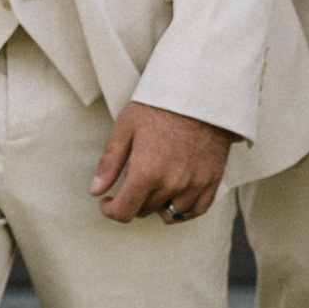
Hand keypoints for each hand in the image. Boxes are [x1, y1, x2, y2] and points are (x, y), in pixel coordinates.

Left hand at [93, 102, 237, 224]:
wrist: (201, 92)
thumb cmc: (161, 105)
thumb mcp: (126, 127)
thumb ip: (110, 163)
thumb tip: (96, 191)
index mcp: (146, 172)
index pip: (124, 212)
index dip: (109, 210)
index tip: (107, 201)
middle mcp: (171, 184)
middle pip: (144, 211)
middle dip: (132, 201)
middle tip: (131, 182)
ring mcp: (194, 185)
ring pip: (169, 215)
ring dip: (157, 205)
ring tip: (154, 188)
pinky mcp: (212, 181)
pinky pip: (196, 210)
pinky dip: (183, 208)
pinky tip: (175, 195)